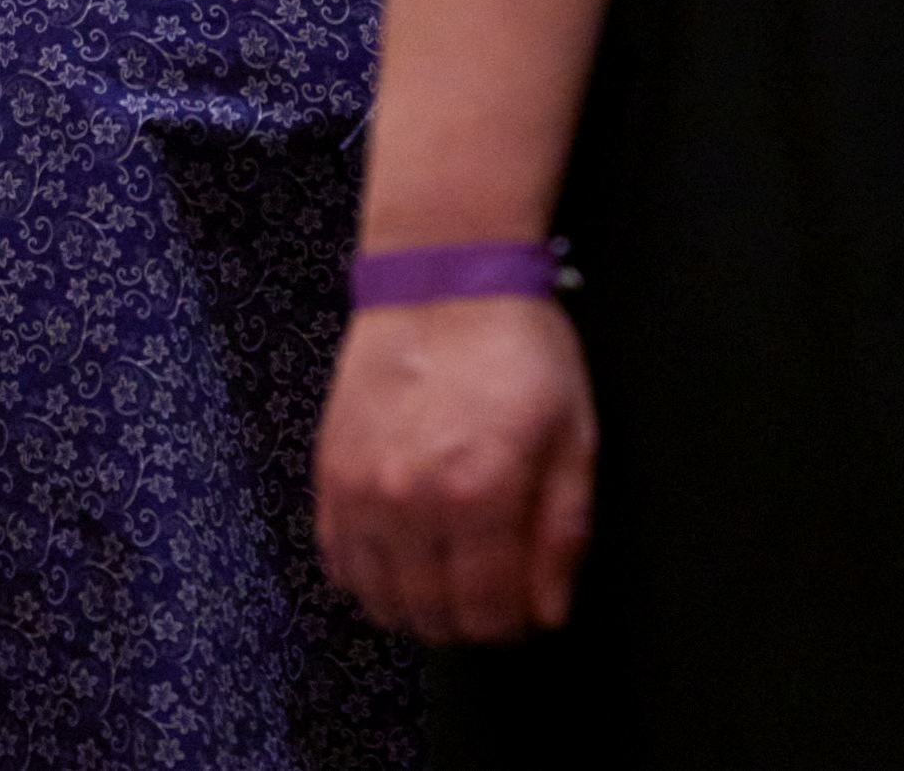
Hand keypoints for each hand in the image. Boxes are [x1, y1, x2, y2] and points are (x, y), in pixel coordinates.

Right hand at [314, 293, 596, 644]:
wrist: (442, 280)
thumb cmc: (515, 348)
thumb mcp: (574, 433)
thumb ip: (563, 531)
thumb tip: (549, 609)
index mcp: (481, 493)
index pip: (490, 613)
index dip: (513, 623)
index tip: (523, 608)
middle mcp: (412, 501)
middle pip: (432, 615)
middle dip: (468, 621)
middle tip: (489, 593)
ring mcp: (362, 489)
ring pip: (379, 599)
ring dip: (415, 605)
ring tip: (445, 576)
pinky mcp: (330, 473)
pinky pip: (338, 560)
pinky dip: (368, 574)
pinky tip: (401, 551)